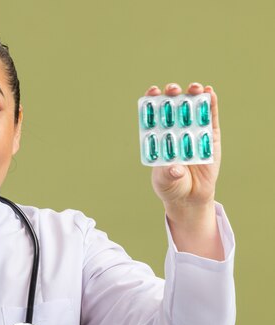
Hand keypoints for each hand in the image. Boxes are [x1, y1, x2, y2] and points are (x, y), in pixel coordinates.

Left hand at [145, 83, 223, 259]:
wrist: (191, 197)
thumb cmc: (171, 186)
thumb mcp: (165, 181)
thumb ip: (168, 174)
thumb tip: (175, 168)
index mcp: (159, 138)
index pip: (154, 116)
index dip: (152, 102)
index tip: (152, 92)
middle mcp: (175, 131)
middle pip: (173, 108)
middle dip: (172, 95)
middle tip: (172, 89)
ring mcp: (193, 132)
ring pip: (193, 109)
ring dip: (193, 95)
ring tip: (195, 87)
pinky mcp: (211, 137)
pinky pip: (211, 119)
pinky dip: (211, 105)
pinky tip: (210, 93)